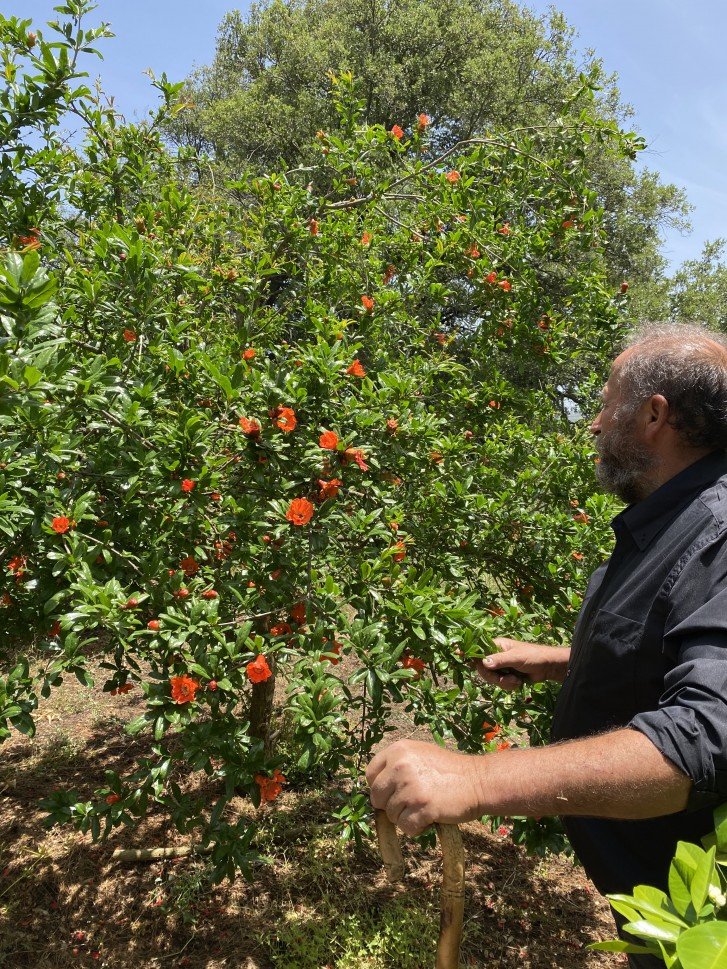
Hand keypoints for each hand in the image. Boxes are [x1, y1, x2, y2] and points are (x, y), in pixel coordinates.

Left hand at [366, 739, 484, 836]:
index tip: (392, 793)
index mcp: (398, 750)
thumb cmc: (449, 770)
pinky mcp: (421, 807)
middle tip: (411, 803)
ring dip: (406, 817)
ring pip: (391, 815)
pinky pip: (406, 827)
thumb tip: (375, 788)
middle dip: (391, 805)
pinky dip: (417, 828)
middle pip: (377, 797)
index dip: (380, 788)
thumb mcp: (420, 755)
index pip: (370, 774)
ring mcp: (410, 787)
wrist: (478, 780)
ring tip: (425, 807)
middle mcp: (400, 766)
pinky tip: (430, 818)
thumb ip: (397, 765)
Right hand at [474, 637, 569, 688]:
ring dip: (504, 683)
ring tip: (516, 680)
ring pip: (491, 679)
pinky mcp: (506, 675)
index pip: (478, 650)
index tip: (457, 654)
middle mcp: (496, 655)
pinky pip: (500, 684)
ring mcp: (501, 666)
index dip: (469, 655)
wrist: (548, 667)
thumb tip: (483, 662)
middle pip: (483, 669)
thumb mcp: (516, 657)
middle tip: (506, 679)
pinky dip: (509, 686)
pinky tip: (518, 682)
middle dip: (494, 678)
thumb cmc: (533, 656)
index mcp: (496, 645)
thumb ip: (500, 660)